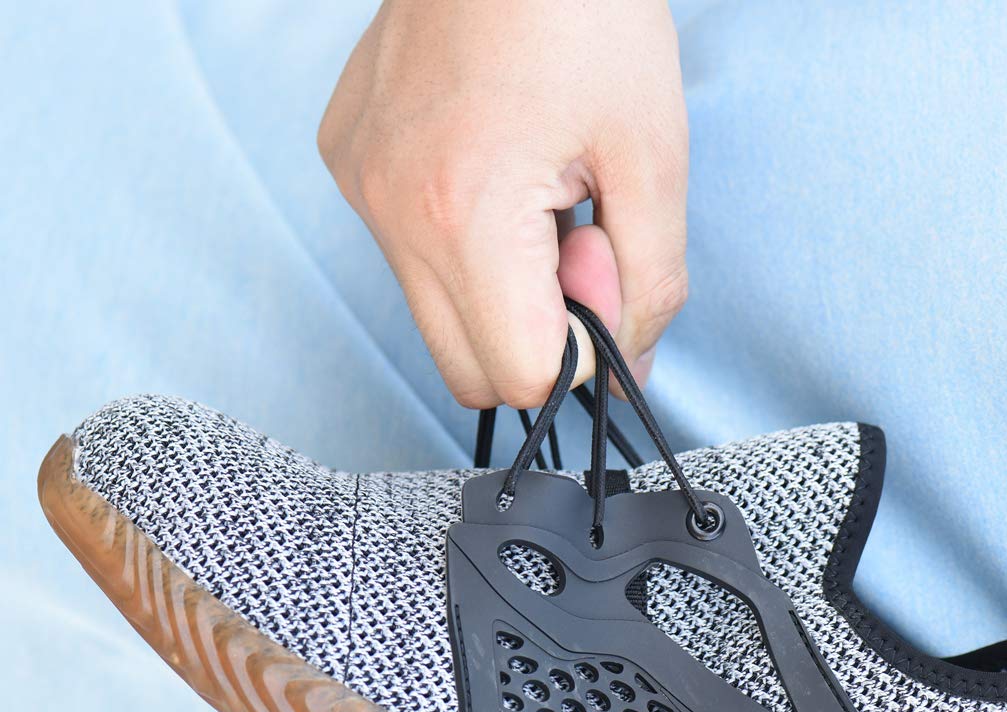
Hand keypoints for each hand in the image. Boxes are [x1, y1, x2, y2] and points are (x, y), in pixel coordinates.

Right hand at [319, 0, 688, 407]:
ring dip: (500, 292)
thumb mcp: (654, 156)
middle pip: (469, 373)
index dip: (583, 347)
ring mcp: (359, 187)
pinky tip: (493, 169)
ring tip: (536, 197)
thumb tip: (624, 371)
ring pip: (437, 320)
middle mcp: (391, 214)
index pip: (523, 376)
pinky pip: (409, 257)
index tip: (602, 260)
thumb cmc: (588, 14)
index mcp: (466, 218)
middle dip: (537, 335)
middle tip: (576, 239)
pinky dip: (460, 246)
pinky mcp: (347, 161)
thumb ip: (650, 284)